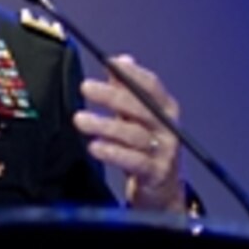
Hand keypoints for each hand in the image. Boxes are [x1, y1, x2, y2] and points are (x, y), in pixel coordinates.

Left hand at [73, 55, 186, 212]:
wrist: (163, 189)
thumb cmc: (147, 146)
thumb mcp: (137, 117)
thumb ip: (127, 90)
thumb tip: (120, 60)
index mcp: (165, 110)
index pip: (151, 86)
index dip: (132, 73)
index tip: (110, 62)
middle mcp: (168, 128)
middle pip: (140, 108)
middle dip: (113, 96)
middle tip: (86, 87)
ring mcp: (164, 151)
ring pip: (134, 135)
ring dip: (105, 126)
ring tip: (80, 119)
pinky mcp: (155, 174)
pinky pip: (134, 161)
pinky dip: (113, 153)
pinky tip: (94, 146)